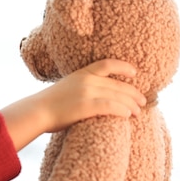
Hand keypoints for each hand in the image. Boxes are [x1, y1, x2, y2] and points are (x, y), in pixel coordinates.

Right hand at [0, 59, 145, 150]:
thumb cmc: (48, 105)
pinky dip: (122, 111)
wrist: (36, 112)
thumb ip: (80, 89)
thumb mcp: (65, 88)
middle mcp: (86, 80)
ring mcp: (87, 92)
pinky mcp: (86, 106)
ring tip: (138, 112)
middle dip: (133, 93)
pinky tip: (128, 115)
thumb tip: (95, 97)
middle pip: (117, 84)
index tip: (135, 73)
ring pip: (118, 96)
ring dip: (131, 105)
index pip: (107, 64)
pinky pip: (111, 107)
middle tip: (143, 101)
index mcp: (81, 73)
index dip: (123, 67)